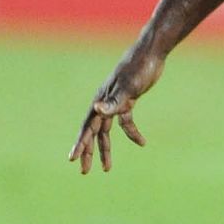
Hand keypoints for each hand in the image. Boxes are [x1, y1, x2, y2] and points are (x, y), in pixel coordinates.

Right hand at [70, 47, 163, 173]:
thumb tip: (96, 111)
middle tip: (84, 171)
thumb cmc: (138, 68)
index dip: (80, 143)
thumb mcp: (127, 87)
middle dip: (88, 151)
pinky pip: (126, 122)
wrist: (151, 53)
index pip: (87, 127)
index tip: (73, 159)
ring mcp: (116, 102)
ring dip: (106, 148)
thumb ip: (112, 102)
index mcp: (100, 100)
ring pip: (106, 130)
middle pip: (93, 132)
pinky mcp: (128, 101)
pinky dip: (131, 133)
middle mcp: (104, 102)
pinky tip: (142, 143)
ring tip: (106, 168)